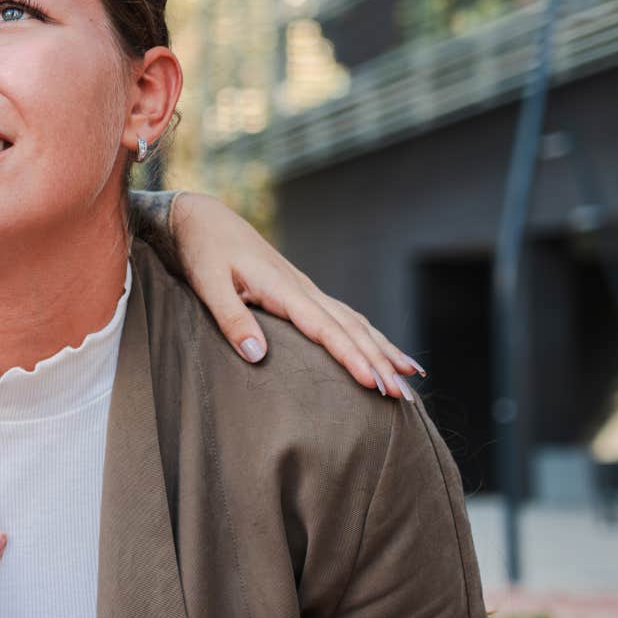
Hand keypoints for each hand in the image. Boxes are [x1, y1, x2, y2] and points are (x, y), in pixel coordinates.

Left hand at [168, 192, 423, 399]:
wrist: (206, 220)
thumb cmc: (204, 252)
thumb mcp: (208, 284)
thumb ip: (232, 319)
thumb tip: (258, 356)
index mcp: (284, 289)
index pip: (326, 329)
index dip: (352, 357)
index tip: (374, 383)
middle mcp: (304, 289)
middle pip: (352, 329)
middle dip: (380, 363)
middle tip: (405, 396)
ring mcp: (307, 290)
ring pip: (355, 323)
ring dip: (384, 350)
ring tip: (412, 377)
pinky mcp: (302, 293)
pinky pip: (344, 317)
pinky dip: (369, 336)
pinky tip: (383, 351)